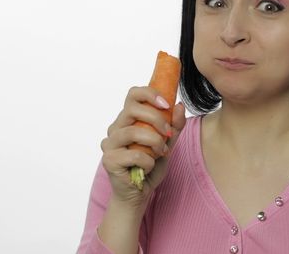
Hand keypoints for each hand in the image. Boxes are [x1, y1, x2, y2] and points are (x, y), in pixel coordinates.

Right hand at [100, 86, 185, 207]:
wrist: (140, 193)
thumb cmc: (150, 166)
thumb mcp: (168, 143)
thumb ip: (174, 126)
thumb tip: (179, 105)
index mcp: (128, 119)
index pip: (133, 94)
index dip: (150, 94)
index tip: (167, 104)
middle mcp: (116, 128)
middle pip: (132, 108)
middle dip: (156, 119)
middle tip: (168, 134)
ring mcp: (110, 143)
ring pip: (133, 131)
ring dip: (154, 142)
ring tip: (161, 152)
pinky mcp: (109, 160)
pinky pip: (134, 155)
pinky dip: (148, 161)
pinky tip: (148, 167)